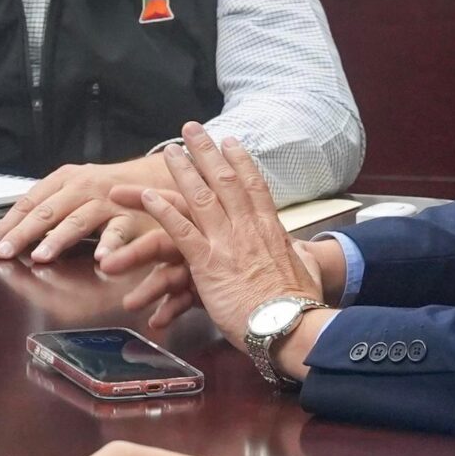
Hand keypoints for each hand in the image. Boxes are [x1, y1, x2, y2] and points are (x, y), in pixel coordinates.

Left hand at [0, 156, 174, 263]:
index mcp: (64, 179)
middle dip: (23, 234)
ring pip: (79, 220)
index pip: (29, 202)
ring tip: (42, 255)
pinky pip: (119, 232)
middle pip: (48, 211)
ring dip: (58, 238)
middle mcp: (83, 187)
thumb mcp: (74, 189)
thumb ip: (48, 207)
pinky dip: (110, 245)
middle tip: (5, 252)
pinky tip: (101, 259)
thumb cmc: (106, 190)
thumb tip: (10, 231)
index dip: (9, 224)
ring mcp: (107, 201)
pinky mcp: (132, 217)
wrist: (154, 178)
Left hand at [107, 125, 323, 351]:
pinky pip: (180, 230)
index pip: (254, 185)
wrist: (291, 326)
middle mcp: (247, 228)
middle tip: (192, 129)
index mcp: (271, 229)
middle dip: (207, 152)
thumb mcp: (306, 272)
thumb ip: (300, 257)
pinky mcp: (207, 263)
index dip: (240, 161)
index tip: (230, 141)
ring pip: (200, 197)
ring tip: (169, 151)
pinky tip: (148, 196)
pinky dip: (163, 211)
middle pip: (225, 180)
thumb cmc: (301, 307)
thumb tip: (304, 252)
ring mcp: (226, 243)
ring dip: (182, 171)